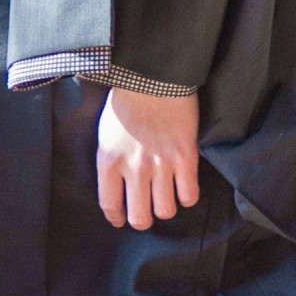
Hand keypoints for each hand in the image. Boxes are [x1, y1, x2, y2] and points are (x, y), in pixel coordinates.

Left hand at [95, 88, 200, 229]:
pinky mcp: (185, 158)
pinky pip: (189, 196)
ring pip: (166, 211)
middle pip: (140, 218)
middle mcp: (134, 167)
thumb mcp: (105, 133)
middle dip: (143, 219)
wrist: (153, 75)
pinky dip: (186, 196)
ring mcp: (161, 164)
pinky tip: (182, 185)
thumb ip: (111, 161)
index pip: (109, 205)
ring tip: (165, 195)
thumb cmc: (127, 102)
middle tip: (146, 210)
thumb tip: (117, 187)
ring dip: (165, 206)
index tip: (121, 217)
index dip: (116, 217)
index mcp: (109, 160)